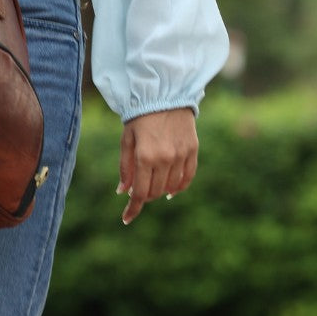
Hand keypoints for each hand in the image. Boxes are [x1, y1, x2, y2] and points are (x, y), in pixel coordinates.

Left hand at [118, 108, 197, 224]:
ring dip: (159, 191)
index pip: (139, 192)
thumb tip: (123, 192)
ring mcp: (180, 156)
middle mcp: (164, 159)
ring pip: (170, 187)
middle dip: (143, 196)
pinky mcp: (193, 151)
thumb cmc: (139, 118)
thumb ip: (125, 168)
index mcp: (144, 157)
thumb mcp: (126, 140)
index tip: (126, 219)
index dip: (133, 209)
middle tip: (137, 192)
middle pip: (154, 192)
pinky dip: (178, 187)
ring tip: (152, 185)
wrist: (164, 96)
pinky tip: (171, 190)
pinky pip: (187, 178)